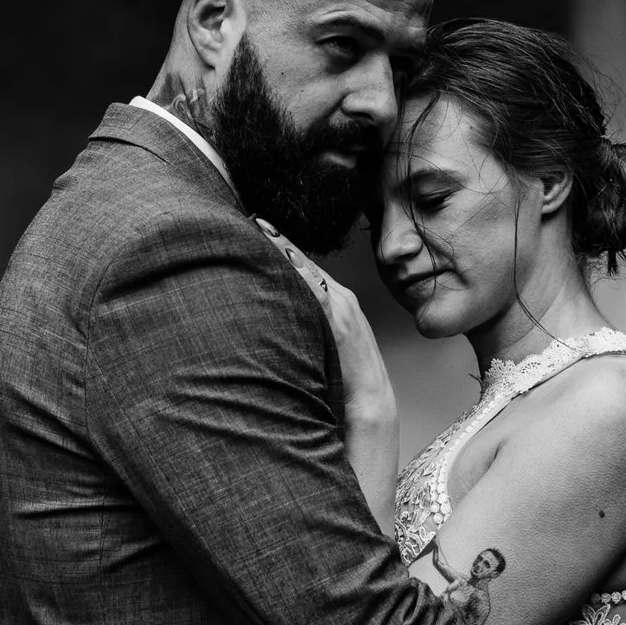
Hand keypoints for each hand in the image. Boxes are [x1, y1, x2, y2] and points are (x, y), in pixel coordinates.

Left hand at [255, 221, 395, 418]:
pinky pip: (318, 296)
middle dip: (280, 240)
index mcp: (340, 301)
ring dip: (285, 250)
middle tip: (254, 220)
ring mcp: (343, 310)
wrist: (371, 404)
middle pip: (307, 262)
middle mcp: (343, 299)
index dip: (284, 246)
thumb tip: (278, 315)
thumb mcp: (326, 344)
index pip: (309, 266)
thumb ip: (308, 325)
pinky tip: (284, 263)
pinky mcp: (341, 326)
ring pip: (311, 272)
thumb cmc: (345, 379)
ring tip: (262, 230)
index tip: (261, 228)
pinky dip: (301, 277)